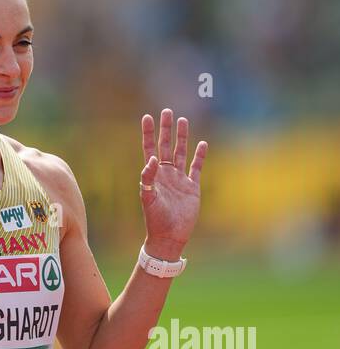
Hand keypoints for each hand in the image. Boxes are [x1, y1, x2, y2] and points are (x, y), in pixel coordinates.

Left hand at [139, 109, 207, 257]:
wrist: (170, 236)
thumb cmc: (155, 219)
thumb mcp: (148, 198)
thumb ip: (148, 178)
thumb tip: (151, 159)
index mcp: (153, 174)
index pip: (149, 148)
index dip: (148, 133)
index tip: (147, 117)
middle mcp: (166, 173)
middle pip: (166, 145)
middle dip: (166, 129)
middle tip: (167, 111)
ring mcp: (179, 179)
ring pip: (181, 153)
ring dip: (182, 137)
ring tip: (183, 120)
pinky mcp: (192, 187)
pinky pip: (196, 167)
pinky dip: (200, 156)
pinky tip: (202, 143)